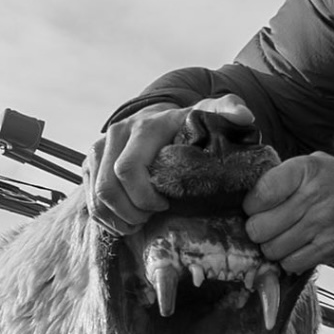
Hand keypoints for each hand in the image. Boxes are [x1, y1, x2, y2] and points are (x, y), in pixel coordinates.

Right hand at [85, 94, 253, 234]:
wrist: (161, 115)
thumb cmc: (190, 123)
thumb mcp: (210, 113)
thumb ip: (228, 111)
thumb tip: (244, 117)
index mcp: (145, 126)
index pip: (129, 169)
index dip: (143, 196)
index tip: (164, 206)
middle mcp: (117, 134)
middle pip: (108, 188)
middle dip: (130, 212)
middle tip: (150, 219)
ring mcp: (99, 148)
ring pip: (95, 196)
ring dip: (117, 218)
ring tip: (140, 223)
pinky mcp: (90, 162)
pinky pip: (89, 199)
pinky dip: (106, 217)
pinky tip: (127, 221)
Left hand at [242, 152, 333, 273]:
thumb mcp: (322, 165)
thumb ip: (289, 174)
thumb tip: (254, 191)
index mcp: (306, 170)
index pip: (258, 194)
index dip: (252, 207)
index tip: (259, 209)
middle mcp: (312, 195)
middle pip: (259, 227)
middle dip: (259, 232)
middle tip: (270, 229)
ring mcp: (321, 223)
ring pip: (272, 249)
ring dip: (275, 249)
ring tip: (288, 240)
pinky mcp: (328, 248)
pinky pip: (291, 263)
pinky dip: (291, 261)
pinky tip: (301, 250)